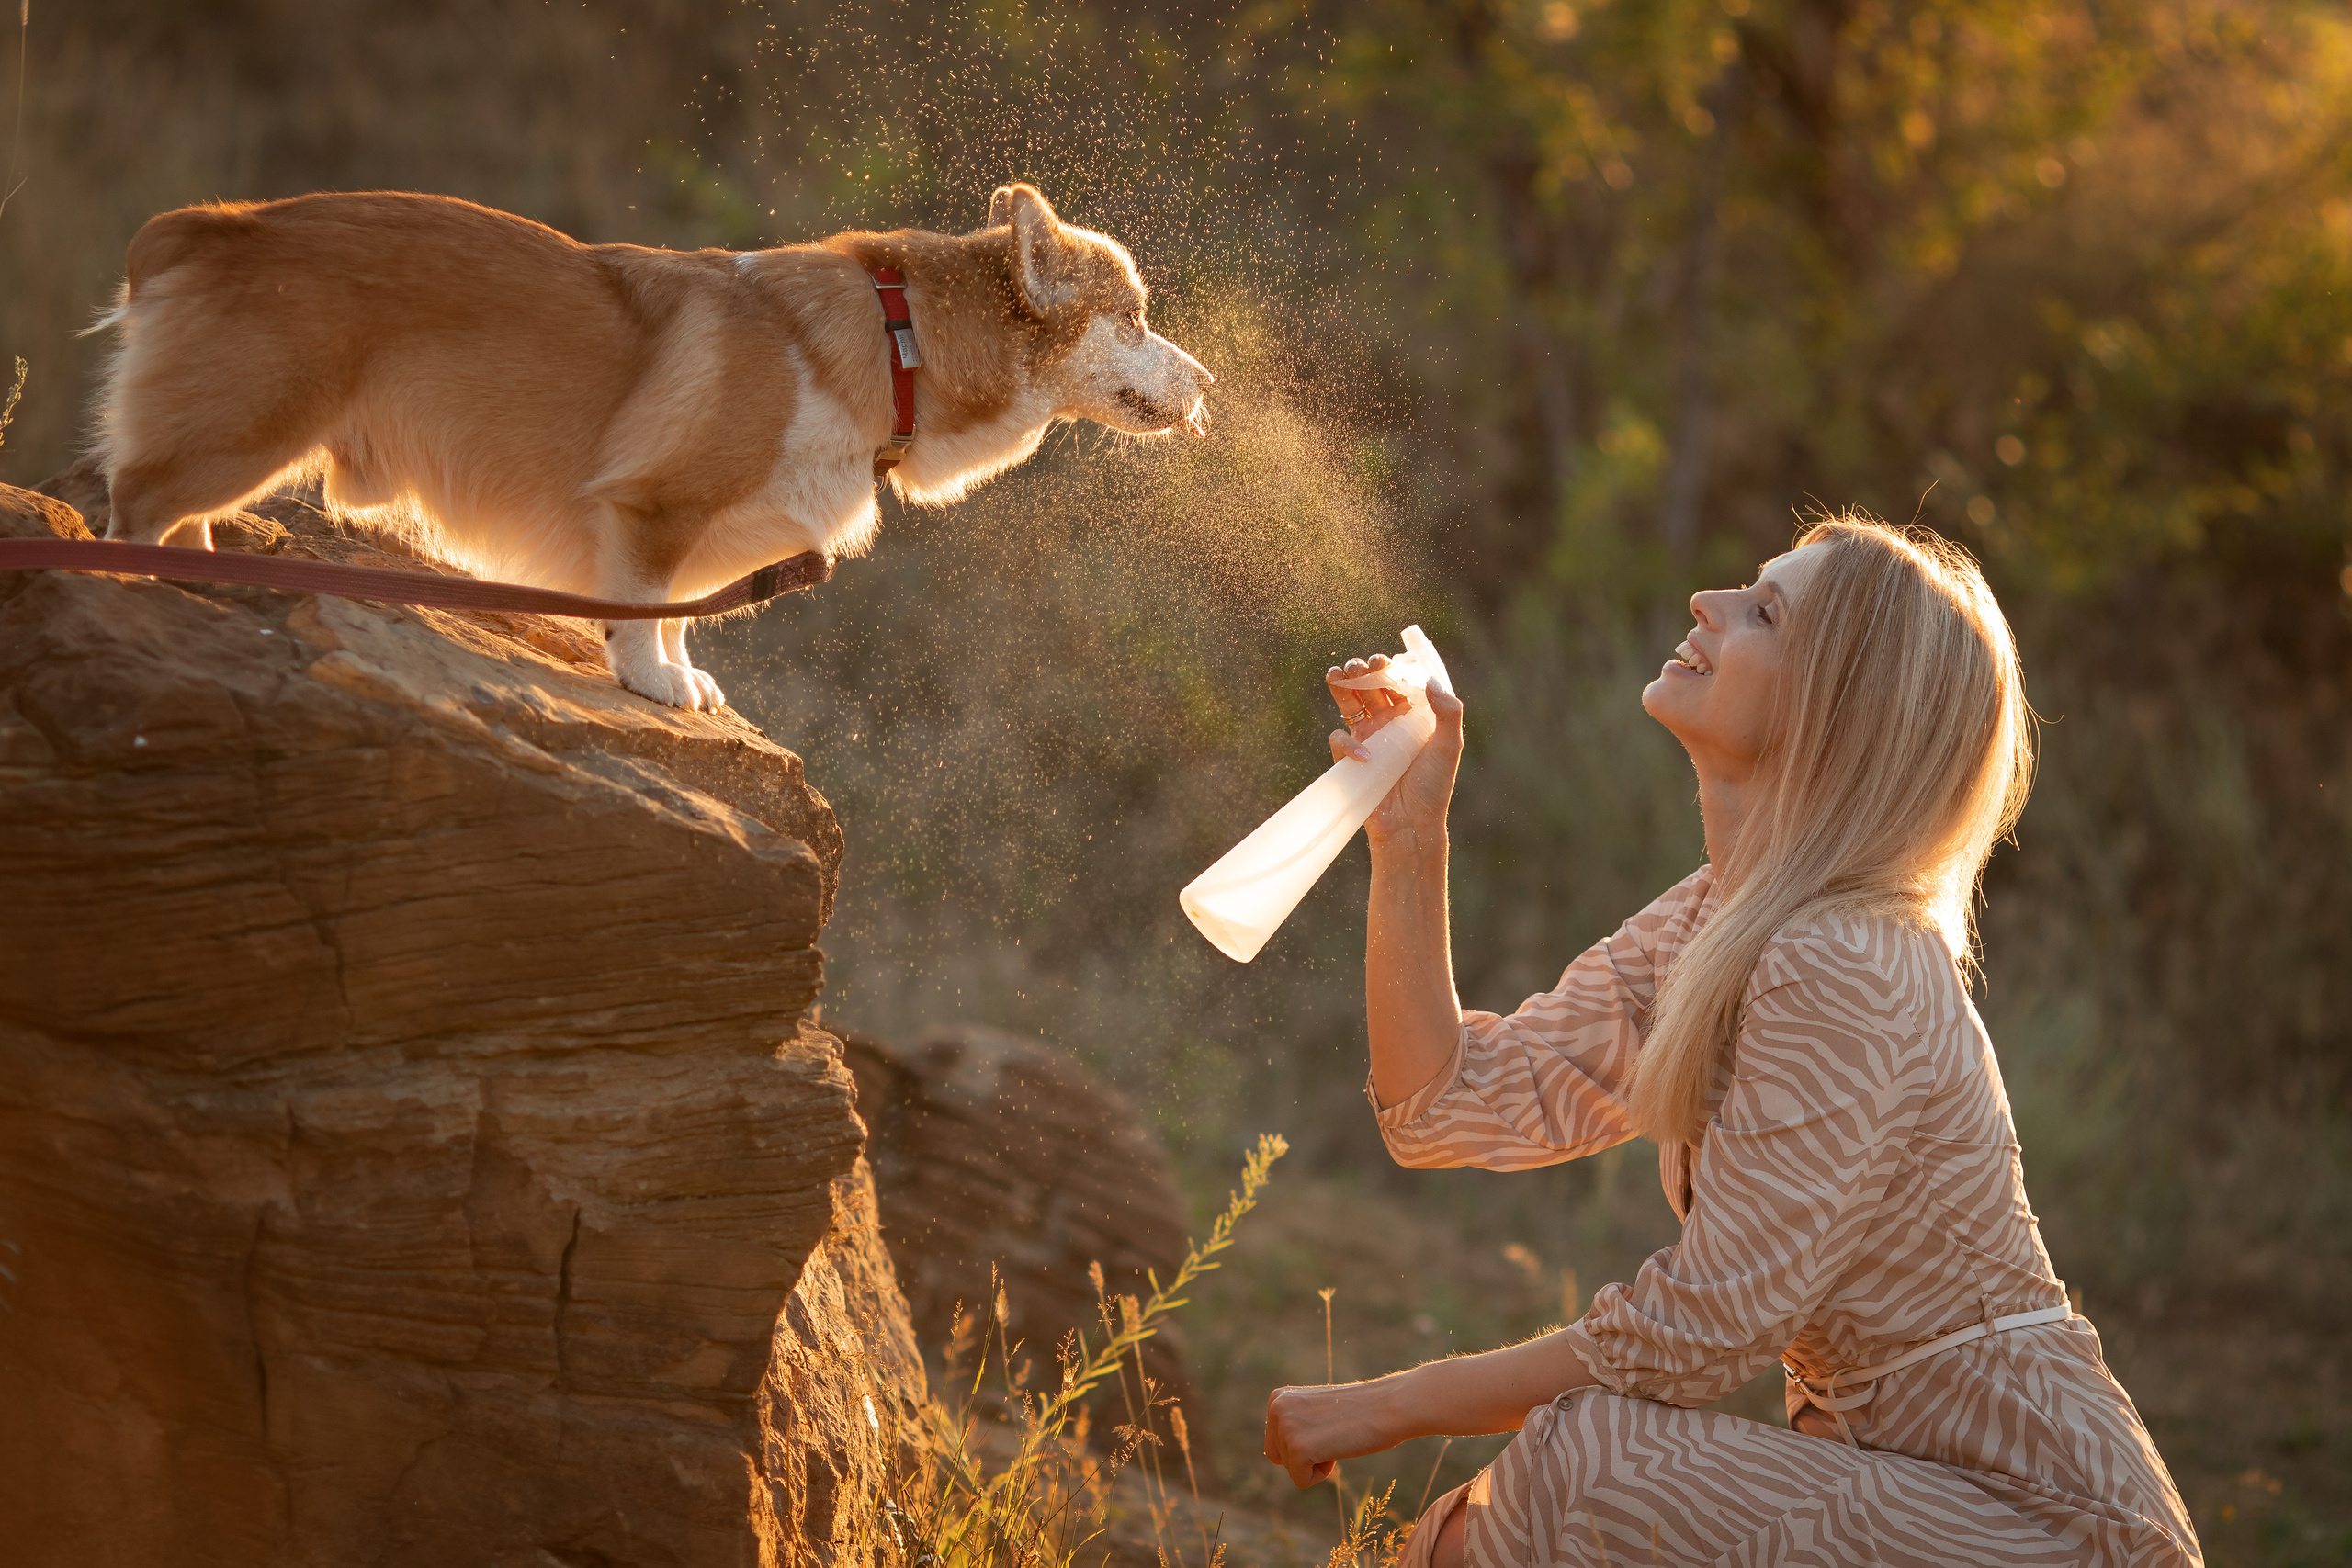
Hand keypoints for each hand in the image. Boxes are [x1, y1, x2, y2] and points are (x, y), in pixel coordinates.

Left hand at [1263, 1380, 1407, 1489]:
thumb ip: (1294, 1423)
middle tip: (1332, 1434)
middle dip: (1306, 1457)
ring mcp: (1285, 1427)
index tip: (1327, 1425)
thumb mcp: (1315, 1411)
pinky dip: (1322, 1474)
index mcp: (1278, 1398)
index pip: (1276, 1444)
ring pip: (1291, 1470)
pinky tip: (1337, 1449)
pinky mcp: (1298, 1448)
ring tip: (1337, 1437)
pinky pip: (1301, 1481)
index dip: (1305, 1444)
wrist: (1389, 1406)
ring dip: (1318, 1462)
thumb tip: (1276, 1452)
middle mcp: (1276, 1408)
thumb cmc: (1360, 1411)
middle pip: (1279, 1458)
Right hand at [1325, 654, 1465, 843]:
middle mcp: (1390, 721)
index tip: (1385, 661)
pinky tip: (1366, 757)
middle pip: (1370, 686)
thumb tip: (1430, 681)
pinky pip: (1340, 738)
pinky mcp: (1351, 757)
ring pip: (1349, 702)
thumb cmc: (1434, 786)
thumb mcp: (1450, 747)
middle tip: (1360, 666)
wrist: (1411, 824)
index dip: (1390, 666)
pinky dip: (1347, 743)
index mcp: (1413, 714)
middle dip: (1362, 671)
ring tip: (1337, 674)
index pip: (1398, 681)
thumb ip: (1448, 712)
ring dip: (1341, 686)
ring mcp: (1368, 737)